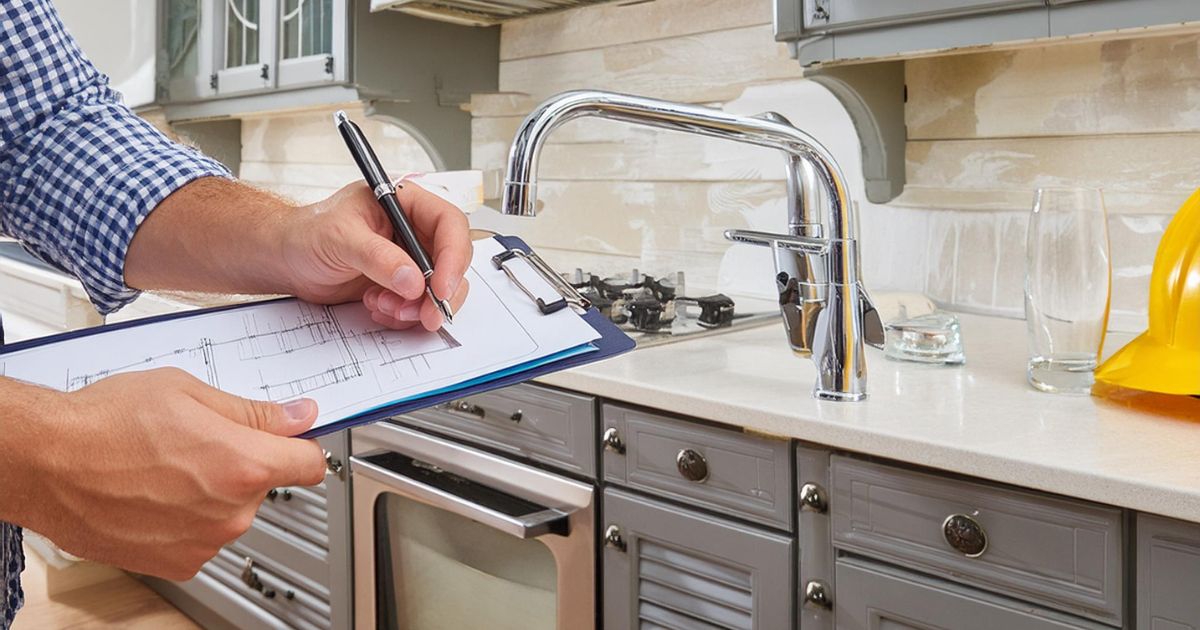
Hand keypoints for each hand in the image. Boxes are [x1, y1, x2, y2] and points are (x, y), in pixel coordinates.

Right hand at [20, 368, 325, 579]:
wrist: (45, 463)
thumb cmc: (104, 424)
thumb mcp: (188, 392)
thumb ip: (253, 411)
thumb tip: (297, 417)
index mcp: (244, 464)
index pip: (310, 464)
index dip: (300, 446)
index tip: (292, 440)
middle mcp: (231, 511)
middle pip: (265, 485)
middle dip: (243, 463)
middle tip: (198, 442)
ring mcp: (205, 542)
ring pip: (232, 512)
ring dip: (212, 493)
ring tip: (165, 468)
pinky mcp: (177, 563)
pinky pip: (203, 537)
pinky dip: (187, 520)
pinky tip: (154, 495)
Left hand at [281, 180, 471, 330]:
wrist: (286, 260)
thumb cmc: (306, 234)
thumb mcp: (340, 238)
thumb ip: (378, 257)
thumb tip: (412, 279)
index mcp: (406, 204)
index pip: (449, 224)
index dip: (452, 256)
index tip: (439, 287)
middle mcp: (413, 231)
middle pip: (452, 261)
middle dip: (438, 292)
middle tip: (425, 315)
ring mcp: (409, 260)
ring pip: (439, 288)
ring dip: (418, 307)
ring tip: (385, 307)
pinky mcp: (400, 285)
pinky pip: (420, 305)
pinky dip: (403, 315)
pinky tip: (376, 306)